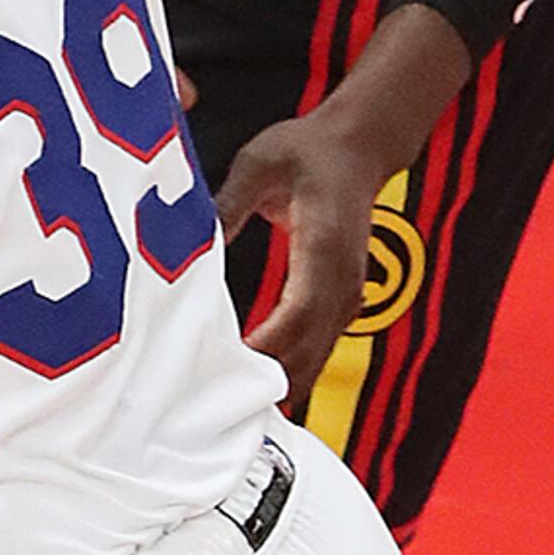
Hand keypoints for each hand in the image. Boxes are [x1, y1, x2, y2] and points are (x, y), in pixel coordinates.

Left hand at [214, 106, 403, 403]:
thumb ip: (228, 202)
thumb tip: (195, 241)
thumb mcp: (258, 163)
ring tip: (223, 407)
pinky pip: (317, 350)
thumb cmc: (306, 151)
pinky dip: (287, 373)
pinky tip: (251, 390)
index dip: (265, 346)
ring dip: (275, 385)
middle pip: (308, 348)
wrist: (358, 147)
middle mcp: (343, 278)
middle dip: (263, 379)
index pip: (299, 312)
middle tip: (208, 402)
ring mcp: (347, 295)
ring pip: (315, 358)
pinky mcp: (341, 302)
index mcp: (324, 245)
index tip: (226, 369)